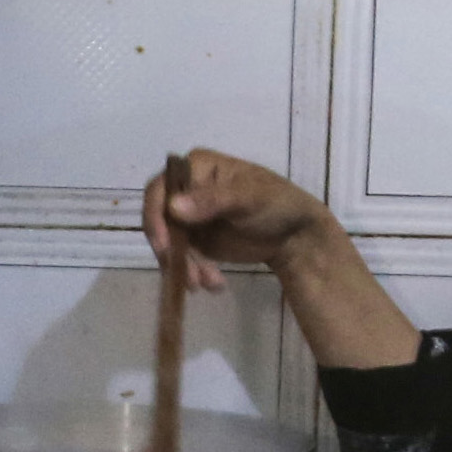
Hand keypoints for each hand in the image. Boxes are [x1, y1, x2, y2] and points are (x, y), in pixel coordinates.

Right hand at [141, 148, 330, 290]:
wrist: (295, 235)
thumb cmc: (276, 204)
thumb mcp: (248, 198)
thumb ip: (212, 201)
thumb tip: (173, 207)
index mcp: (196, 167)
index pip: (160, 189)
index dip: (156, 217)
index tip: (164, 246)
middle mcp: (186, 190)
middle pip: (160, 221)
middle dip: (172, 251)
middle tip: (190, 276)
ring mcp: (189, 217)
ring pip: (170, 245)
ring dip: (185, 267)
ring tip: (209, 283)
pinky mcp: (196, 241)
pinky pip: (183, 259)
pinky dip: (195, 273)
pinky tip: (215, 284)